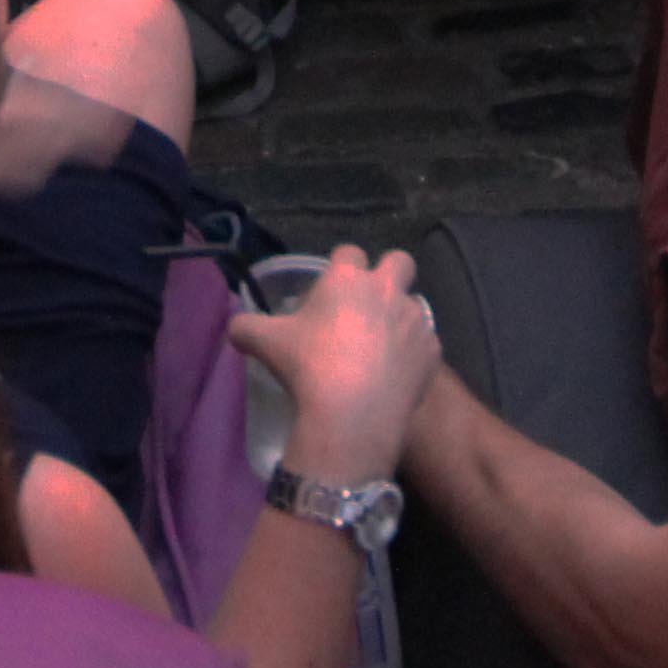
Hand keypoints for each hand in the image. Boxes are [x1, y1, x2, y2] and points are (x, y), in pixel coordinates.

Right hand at [225, 250, 440, 487]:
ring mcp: (416, 320)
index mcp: (348, 278)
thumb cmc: (309, 367)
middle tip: (368, 303)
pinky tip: (395, 376)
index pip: (349, 252)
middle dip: (389, 274)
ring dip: (400, 318)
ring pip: (415, 305)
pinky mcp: (433, 353)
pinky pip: (426, 345)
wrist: (353, 415)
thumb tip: (235, 327)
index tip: (331, 291)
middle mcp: (388, 290)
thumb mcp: (266, 343)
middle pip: (400, 261)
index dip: (341, 267)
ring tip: (380, 348)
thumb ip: (246, 328)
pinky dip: (413, 355)